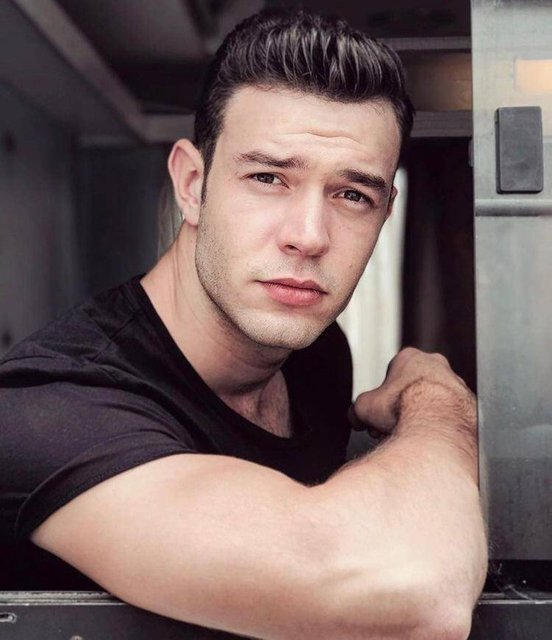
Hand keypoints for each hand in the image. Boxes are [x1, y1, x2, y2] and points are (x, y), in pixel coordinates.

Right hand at [349, 348, 473, 437]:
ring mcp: (457, 384)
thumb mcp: (364, 406)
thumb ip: (357, 408)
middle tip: (393, 426)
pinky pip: (449, 416)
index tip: (380, 413)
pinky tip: (429, 438)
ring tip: (411, 434)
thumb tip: (356, 417)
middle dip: (401, 407)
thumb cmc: (403, 410)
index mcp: (410, 357)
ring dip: (421, 417)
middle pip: (413, 388)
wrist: (436, 428)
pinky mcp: (470, 404)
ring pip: (433, 402)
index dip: (382, 397)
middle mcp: (437, 366)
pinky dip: (439, 426)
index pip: (391, 376)